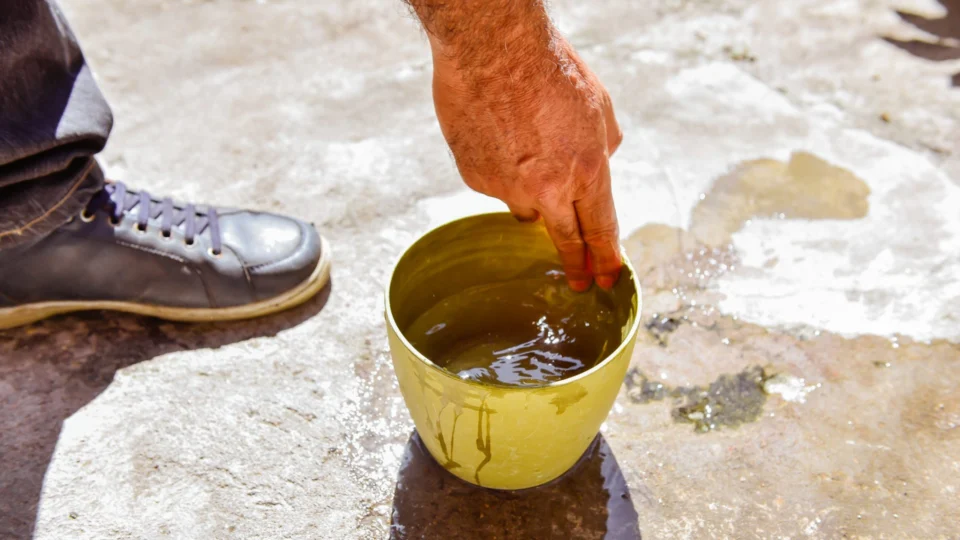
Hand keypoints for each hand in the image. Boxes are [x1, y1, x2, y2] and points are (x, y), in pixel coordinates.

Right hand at [428, 24, 622, 290]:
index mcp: (587, 171)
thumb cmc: (550, 68)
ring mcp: (506, 188)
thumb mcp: (599, 105)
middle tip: (577, 283)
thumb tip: (600, 164)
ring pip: (525, 207)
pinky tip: (498, 135)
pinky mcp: (474, 178)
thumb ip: (604, 146)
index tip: (607, 279)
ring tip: (527, 147)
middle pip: (565, 240)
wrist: (491, 47)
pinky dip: (500, 169)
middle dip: (575, 265)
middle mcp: (547, 190)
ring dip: (533, 192)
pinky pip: (494, 185)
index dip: (606, 260)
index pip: (601, 231)